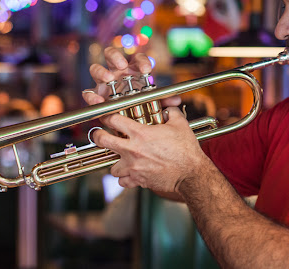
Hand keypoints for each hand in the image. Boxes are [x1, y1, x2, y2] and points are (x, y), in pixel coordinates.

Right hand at [83, 47, 180, 107]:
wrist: (128, 117)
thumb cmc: (140, 102)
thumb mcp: (153, 101)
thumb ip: (163, 99)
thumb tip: (176, 100)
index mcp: (132, 69)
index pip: (137, 58)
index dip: (142, 61)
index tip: (147, 70)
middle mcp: (116, 72)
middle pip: (111, 55)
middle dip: (115, 57)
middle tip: (122, 65)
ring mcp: (104, 82)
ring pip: (97, 69)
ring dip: (101, 72)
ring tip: (108, 78)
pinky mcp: (96, 94)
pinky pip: (89, 92)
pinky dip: (91, 96)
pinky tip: (96, 100)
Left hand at [92, 106, 207, 192]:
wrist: (190, 173)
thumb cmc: (186, 149)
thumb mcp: (180, 124)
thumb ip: (170, 112)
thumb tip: (167, 108)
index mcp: (140, 133)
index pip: (113, 120)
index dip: (107, 116)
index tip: (106, 116)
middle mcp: (132, 150)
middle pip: (102, 141)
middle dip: (98, 136)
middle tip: (100, 135)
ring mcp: (133, 167)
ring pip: (111, 166)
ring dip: (115, 162)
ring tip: (121, 158)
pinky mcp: (137, 180)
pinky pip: (122, 181)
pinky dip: (124, 178)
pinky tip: (130, 172)